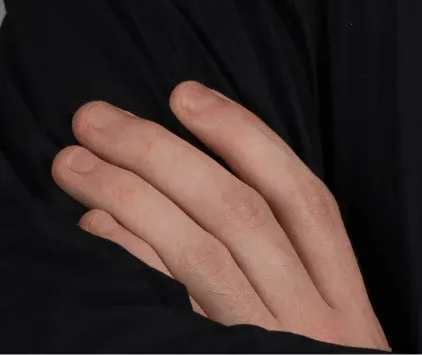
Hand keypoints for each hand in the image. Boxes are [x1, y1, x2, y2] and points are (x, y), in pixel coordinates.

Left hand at [50, 81, 388, 348]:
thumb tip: (178, 207)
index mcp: (346, 306)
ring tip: (75, 159)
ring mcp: (274, 354)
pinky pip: (174, 311)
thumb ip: (276, 284)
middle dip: (164, 154)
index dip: (245, 138)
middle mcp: (317, 326)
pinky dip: (132, 261)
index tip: (185, 93)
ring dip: (131, 196)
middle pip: (238, 215)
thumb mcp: (319, 349)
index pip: (302, 199)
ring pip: (202, 255)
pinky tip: (93, 230)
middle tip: (94, 116)